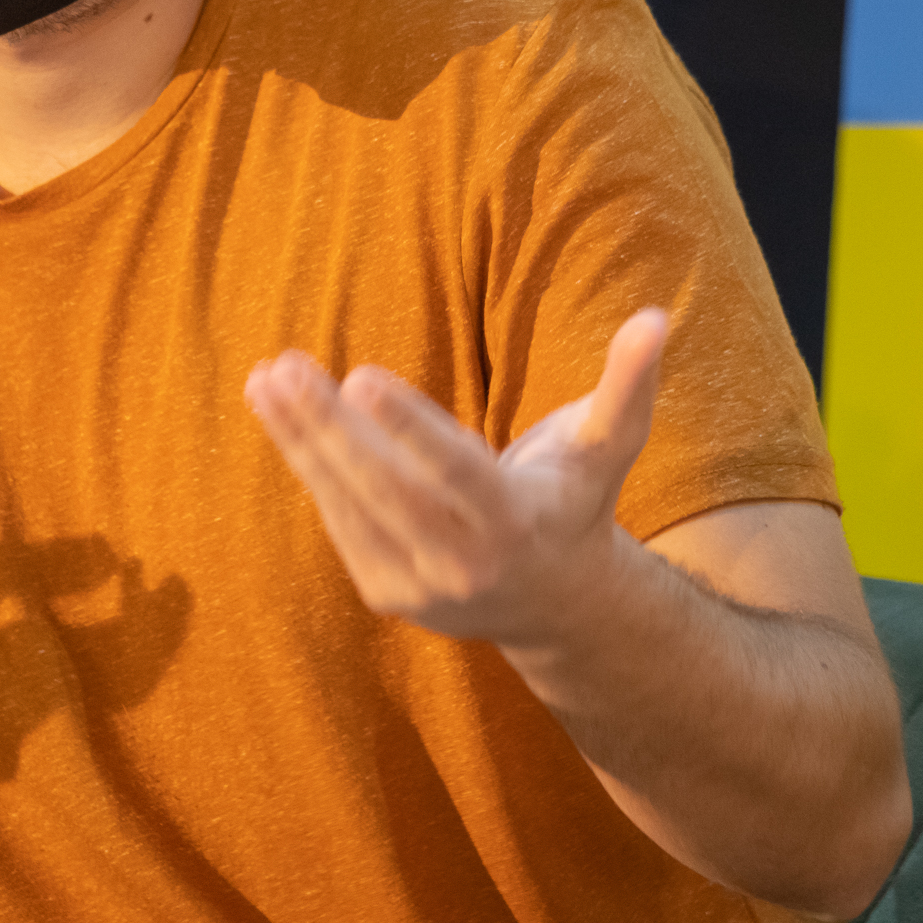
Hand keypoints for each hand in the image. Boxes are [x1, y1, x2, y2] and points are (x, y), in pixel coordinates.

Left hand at [244, 308, 668, 648]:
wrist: (556, 605)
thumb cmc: (576, 499)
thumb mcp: (608, 447)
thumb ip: (629, 384)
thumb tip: (656, 316)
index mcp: (518, 523)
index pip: (453, 471)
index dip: (406, 425)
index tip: (359, 374)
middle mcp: (466, 564)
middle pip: (386, 489)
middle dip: (331, 429)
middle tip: (287, 368)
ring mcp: (421, 586)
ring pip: (350, 505)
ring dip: (301, 442)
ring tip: (265, 379)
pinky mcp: (387, 592)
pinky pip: (340, 522)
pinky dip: (309, 468)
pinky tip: (280, 414)